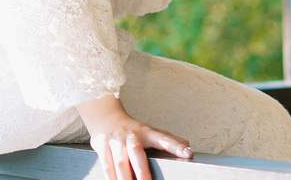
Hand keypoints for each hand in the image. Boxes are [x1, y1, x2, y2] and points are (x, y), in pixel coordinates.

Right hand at [77, 94, 192, 179]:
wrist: (105, 118)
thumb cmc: (132, 129)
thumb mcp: (150, 131)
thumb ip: (167, 139)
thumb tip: (187, 146)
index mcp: (147, 132)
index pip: (164, 139)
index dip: (176, 146)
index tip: (187, 153)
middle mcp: (132, 136)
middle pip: (137, 154)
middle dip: (142, 172)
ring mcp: (116, 142)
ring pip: (120, 163)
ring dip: (125, 178)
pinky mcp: (102, 148)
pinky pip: (107, 167)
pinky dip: (111, 178)